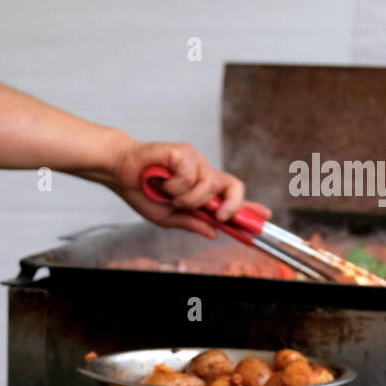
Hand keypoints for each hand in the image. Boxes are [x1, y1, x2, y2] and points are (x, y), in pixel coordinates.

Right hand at [108, 140, 266, 237]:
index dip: (248, 207)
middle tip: (220, 215)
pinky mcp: (185, 152)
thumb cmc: (142, 192)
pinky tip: (162, 181)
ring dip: (188, 198)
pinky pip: (191, 174)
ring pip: (209, 185)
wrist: (120, 173)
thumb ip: (191, 223)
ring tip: (168, 195)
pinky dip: (175, 185)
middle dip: (232, 204)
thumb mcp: (167, 218)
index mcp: (200, 191)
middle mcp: (202, 174)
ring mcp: (195, 162)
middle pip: (233, 186)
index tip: (264, 216)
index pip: (230, 198)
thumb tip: (213, 232)